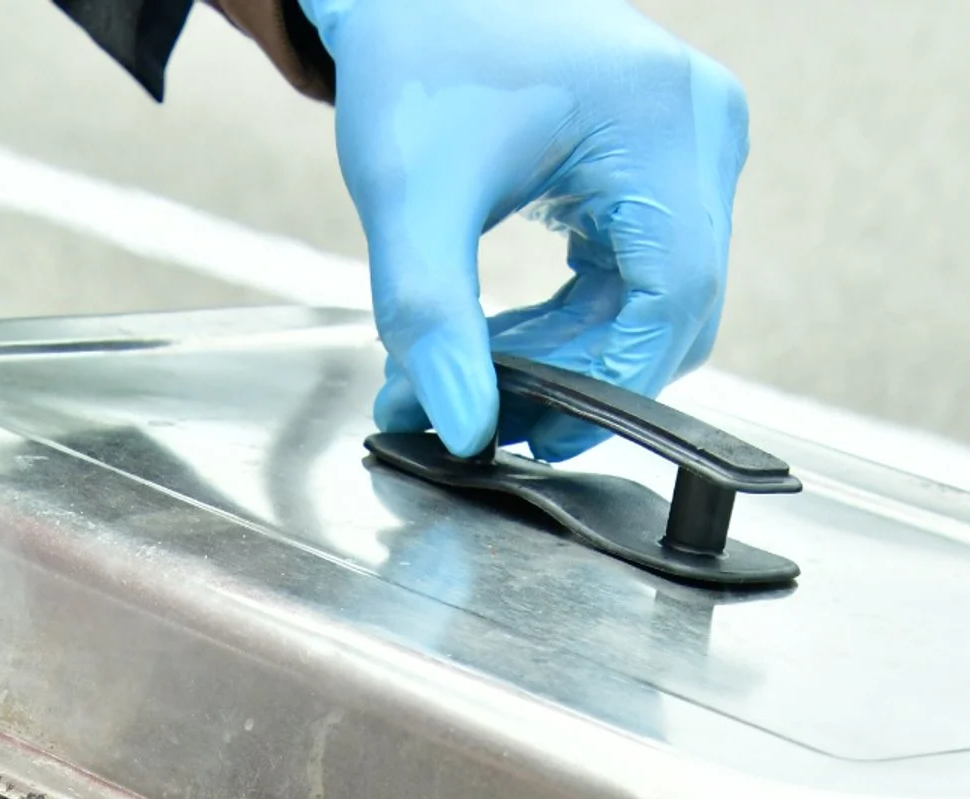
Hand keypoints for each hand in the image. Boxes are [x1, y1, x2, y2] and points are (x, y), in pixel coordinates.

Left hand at [294, 0, 748, 458]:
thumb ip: (433, 320)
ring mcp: (690, 146)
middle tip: (483, 413)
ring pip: (655, 305)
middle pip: (674, 310)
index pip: (673, 297)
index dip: (609, 386)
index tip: (532, 433)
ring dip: (569, 357)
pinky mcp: (662, 165)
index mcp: (661, 121)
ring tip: (475, 373)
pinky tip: (503, 338)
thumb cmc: (416, 54)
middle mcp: (699, 130)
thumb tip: (462, 430)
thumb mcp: (411, 197)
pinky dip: (573, 323)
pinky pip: (637, 277)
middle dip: (578, 378)